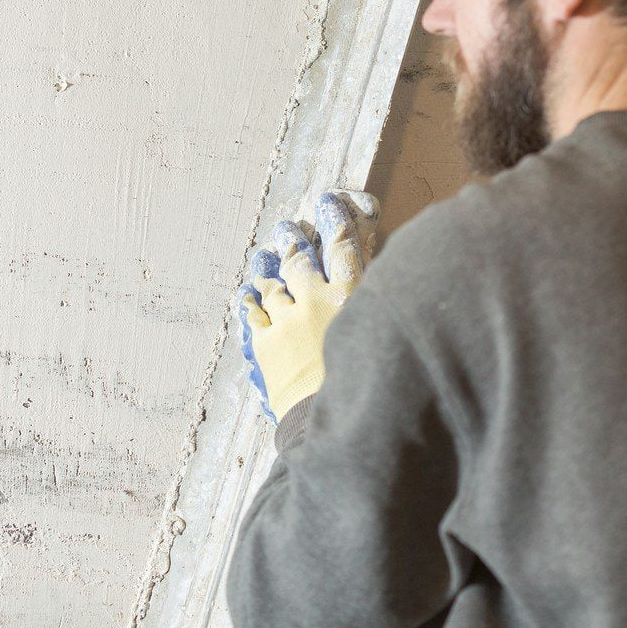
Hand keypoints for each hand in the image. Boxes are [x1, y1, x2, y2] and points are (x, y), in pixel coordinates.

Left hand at [237, 189, 379, 421]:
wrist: (335, 424)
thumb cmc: (370, 384)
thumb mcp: (379, 334)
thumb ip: (373, 304)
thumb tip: (371, 282)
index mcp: (349, 296)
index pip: (343, 247)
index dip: (336, 221)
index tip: (329, 203)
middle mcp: (314, 301)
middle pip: (300, 260)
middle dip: (293, 241)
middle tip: (288, 229)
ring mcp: (284, 322)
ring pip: (272, 285)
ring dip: (268, 269)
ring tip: (263, 257)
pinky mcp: (264, 345)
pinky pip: (252, 315)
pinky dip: (249, 302)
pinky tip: (247, 293)